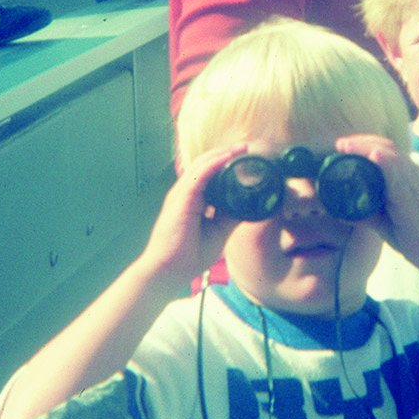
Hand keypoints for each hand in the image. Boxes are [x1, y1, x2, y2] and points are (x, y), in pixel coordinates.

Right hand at [137, 141, 250, 292]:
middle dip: (225, 154)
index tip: (244, 158)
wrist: (168, 270)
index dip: (224, 163)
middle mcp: (185, 192)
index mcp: (191, 199)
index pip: (208, 173)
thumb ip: (230, 215)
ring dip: (223, 154)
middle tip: (246, 148)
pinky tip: (228, 157)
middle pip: (205, 164)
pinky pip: (200, 175)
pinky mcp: (182, 198)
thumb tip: (249, 204)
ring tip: (241, 148)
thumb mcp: (218, 231)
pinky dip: (215, 164)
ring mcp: (181, 193)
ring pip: (202, 165)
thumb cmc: (188, 255)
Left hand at [334, 134, 418, 275]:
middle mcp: (415, 176)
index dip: (365, 143)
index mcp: (409, 177)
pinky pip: (401, 178)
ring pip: (393, 158)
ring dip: (368, 149)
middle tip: (340, 143)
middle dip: (362, 142)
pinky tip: (375, 156)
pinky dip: (387, 165)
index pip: (388, 150)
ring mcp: (417, 187)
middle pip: (389, 148)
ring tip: (348, 146)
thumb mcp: (384, 222)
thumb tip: (340, 212)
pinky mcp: (416, 201)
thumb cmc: (414, 237)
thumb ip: (366, 214)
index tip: (343, 145)